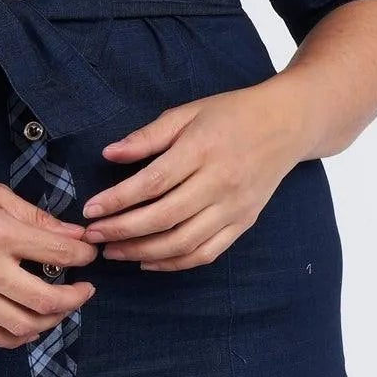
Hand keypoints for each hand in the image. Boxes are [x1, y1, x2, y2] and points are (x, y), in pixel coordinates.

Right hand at [0, 161, 99, 347]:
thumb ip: (36, 217)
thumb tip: (73, 235)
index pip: (59, 255)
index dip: (84, 255)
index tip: (88, 252)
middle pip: (47, 300)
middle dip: (77, 297)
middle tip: (85, 288)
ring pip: (23, 326)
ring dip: (51, 320)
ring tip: (59, 307)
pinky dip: (16, 338)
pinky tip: (29, 326)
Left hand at [80, 78, 308, 270]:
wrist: (286, 124)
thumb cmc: (231, 114)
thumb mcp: (187, 113)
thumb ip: (148, 136)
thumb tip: (109, 154)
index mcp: (202, 150)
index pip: (152, 183)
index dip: (117, 200)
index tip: (90, 210)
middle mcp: (220, 182)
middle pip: (164, 217)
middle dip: (122, 231)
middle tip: (93, 236)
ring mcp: (234, 207)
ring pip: (183, 242)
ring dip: (143, 252)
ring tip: (113, 251)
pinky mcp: (243, 223)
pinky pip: (206, 253)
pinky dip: (175, 263)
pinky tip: (148, 261)